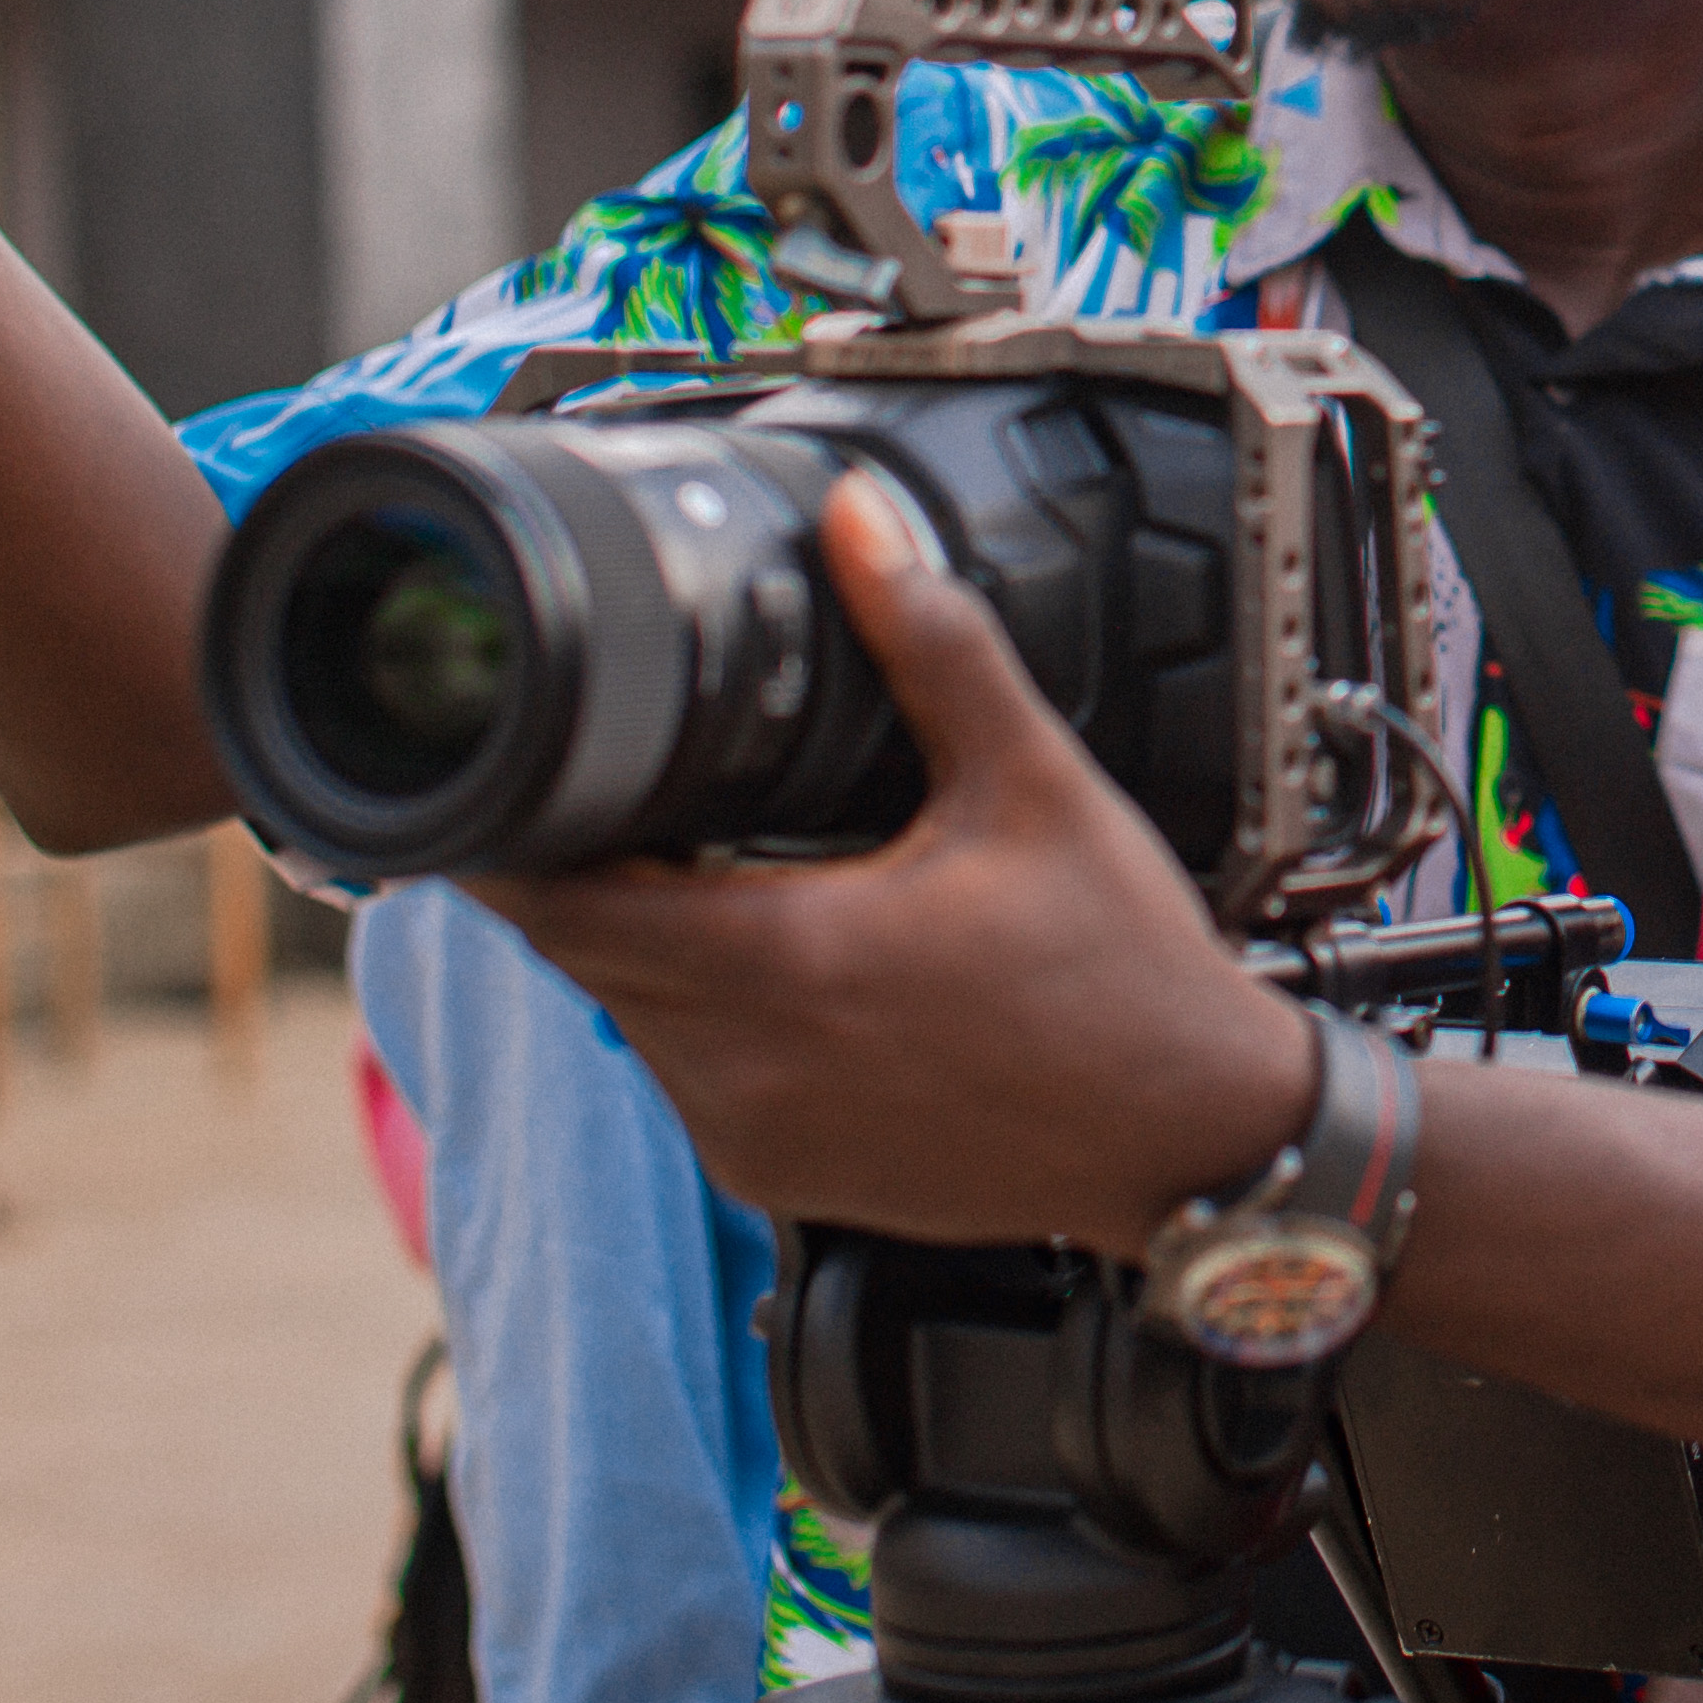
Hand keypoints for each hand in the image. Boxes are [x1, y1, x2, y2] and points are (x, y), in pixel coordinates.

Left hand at [466, 475, 1314, 1246]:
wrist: (1193, 1141)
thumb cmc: (1126, 977)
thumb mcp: (1035, 785)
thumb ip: (932, 644)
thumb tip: (860, 522)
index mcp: (789, 963)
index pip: (565, 905)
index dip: (515, 838)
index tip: (510, 775)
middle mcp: (748, 1067)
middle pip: (585, 957)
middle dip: (589, 873)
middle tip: (617, 793)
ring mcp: (757, 1137)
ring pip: (632, 1022)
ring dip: (646, 947)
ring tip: (716, 870)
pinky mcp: (781, 1180)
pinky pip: (691, 1081)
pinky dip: (705, 1017)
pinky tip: (784, 963)